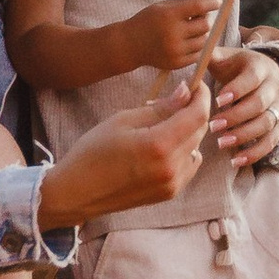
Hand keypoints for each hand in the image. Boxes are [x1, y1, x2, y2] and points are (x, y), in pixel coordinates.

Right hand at [42, 85, 209, 225]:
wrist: (77, 193)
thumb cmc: (92, 152)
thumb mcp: (123, 120)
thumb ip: (159, 107)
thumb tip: (185, 92)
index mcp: (159, 145)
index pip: (198, 115)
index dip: (201, 96)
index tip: (196, 85)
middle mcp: (171, 167)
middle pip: (200, 130)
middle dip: (193, 111)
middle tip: (174, 100)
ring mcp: (172, 183)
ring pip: (196, 147)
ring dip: (188, 131)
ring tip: (162, 125)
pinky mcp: (169, 193)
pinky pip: (189, 164)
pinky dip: (184, 151)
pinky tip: (163, 146)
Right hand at [128, 0, 217, 72]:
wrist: (129, 45)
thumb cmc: (147, 21)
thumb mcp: (163, 6)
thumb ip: (186, 1)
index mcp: (169, 15)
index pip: (198, 7)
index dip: (212, 3)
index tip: (217, 2)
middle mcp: (173, 33)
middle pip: (205, 25)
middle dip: (204, 20)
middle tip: (197, 17)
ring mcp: (175, 50)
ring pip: (203, 41)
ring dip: (201, 35)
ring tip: (189, 30)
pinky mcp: (176, 63)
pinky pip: (197, 55)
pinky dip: (196, 48)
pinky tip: (185, 42)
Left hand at [210, 43, 278, 161]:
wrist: (264, 74)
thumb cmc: (236, 67)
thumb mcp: (226, 57)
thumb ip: (211, 56)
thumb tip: (194, 54)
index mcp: (261, 67)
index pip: (252, 78)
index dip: (237, 90)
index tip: (218, 101)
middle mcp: (276, 86)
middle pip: (260, 104)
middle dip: (236, 116)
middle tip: (213, 126)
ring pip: (266, 123)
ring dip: (244, 135)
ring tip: (221, 143)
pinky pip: (271, 142)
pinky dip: (255, 153)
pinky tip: (236, 160)